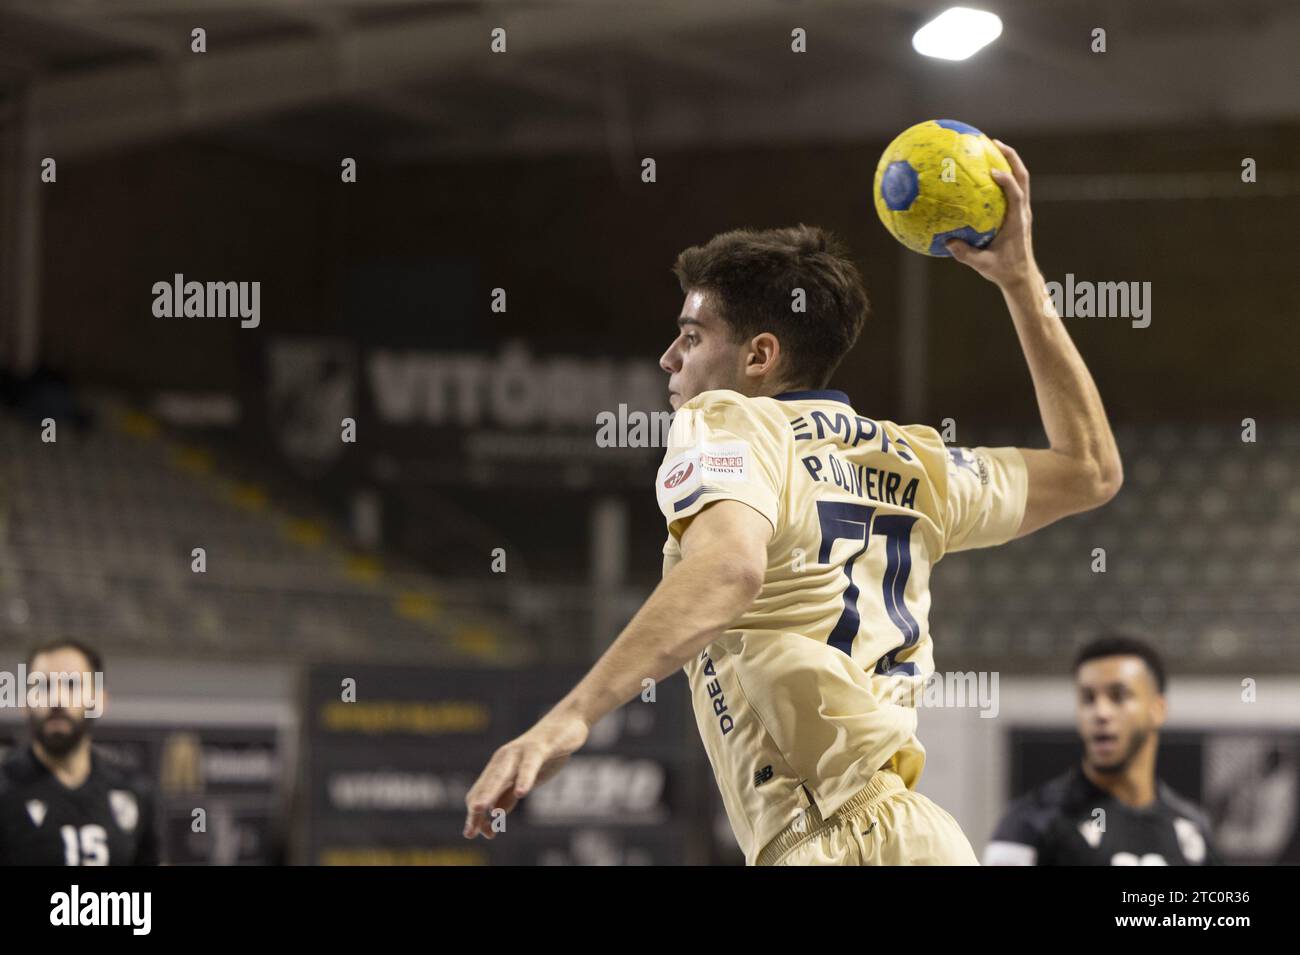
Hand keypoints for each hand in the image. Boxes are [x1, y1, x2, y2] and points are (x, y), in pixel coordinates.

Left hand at [462, 706, 588, 839]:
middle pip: (485, 786)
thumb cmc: (545, 752)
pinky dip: (525, 779)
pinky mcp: (539, 747)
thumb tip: (492, 819)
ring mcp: (520, 752)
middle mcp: (504, 759)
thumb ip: (508, 795)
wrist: (567, 721)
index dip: (475, 816)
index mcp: (499, 768)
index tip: (472, 834)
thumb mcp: (523, 779)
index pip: (479, 793)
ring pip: (501, 775)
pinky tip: (522, 792)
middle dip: (475, 808)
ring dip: (490, 793)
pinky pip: (530, 765)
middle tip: (468, 830)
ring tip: (480, 810)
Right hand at [946, 140, 1037, 288]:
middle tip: (993, 142)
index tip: (993, 170)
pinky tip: (983, 171)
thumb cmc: (1004, 271)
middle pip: (1022, 177)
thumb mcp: (984, 265)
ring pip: (1020, 179)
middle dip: (1010, 157)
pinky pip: (1011, 188)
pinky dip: (1001, 175)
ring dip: (1008, 161)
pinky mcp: (1016, 212)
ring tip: (990, 147)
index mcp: (1017, 222)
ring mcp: (1021, 211)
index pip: (1016, 195)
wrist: (1021, 276)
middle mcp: (1022, 212)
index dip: (1007, 181)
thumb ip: (966, 255)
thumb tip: (947, 242)